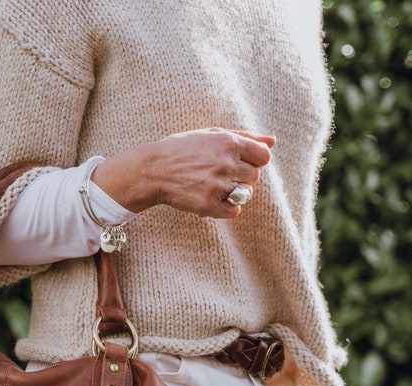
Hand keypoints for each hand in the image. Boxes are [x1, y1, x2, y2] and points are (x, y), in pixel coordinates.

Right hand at [92, 127, 274, 218]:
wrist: (153, 170)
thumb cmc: (183, 149)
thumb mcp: (212, 135)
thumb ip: (245, 137)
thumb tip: (272, 141)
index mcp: (228, 144)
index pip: (263, 157)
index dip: (253, 160)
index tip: (239, 162)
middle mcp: (225, 164)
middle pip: (254, 177)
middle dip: (241, 176)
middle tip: (220, 174)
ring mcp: (216, 186)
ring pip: (245, 194)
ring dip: (234, 192)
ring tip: (215, 186)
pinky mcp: (207, 205)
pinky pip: (233, 211)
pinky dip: (226, 208)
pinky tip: (213, 199)